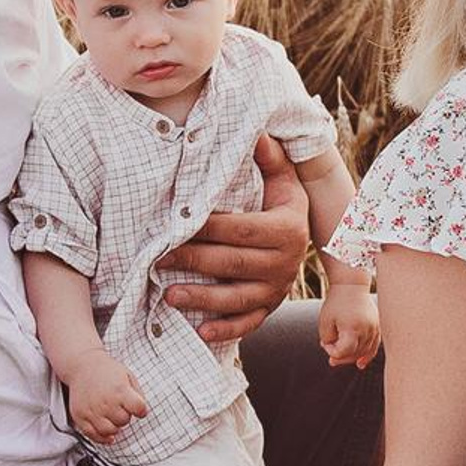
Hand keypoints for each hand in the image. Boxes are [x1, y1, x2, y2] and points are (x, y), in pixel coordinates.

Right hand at [66, 351, 149, 442]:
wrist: (83, 365)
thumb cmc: (105, 371)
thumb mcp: (128, 376)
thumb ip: (138, 395)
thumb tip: (142, 411)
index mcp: (120, 391)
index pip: (139, 409)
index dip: (141, 410)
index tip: (139, 409)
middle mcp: (105, 402)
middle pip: (124, 421)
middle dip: (125, 416)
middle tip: (120, 408)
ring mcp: (92, 411)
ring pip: (110, 431)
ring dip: (114, 427)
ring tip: (112, 416)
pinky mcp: (80, 416)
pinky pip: (93, 435)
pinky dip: (102, 438)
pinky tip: (107, 434)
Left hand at [160, 134, 306, 345]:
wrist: (308, 240)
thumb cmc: (283, 205)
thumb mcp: (285, 182)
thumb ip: (272, 159)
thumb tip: (259, 134)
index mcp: (288, 229)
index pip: (241, 229)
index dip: (207, 227)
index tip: (176, 224)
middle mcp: (285, 263)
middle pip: (233, 263)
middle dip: (193, 261)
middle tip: (157, 258)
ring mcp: (277, 290)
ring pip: (237, 298)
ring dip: (202, 298)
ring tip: (168, 294)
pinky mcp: (270, 309)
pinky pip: (248, 323)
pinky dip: (226, 330)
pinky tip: (200, 332)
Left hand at [318, 280, 379, 367]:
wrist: (351, 285)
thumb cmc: (336, 302)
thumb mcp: (325, 322)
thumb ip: (328, 341)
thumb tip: (336, 356)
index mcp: (352, 329)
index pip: (343, 352)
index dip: (331, 351)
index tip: (324, 342)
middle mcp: (366, 330)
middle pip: (354, 354)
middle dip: (340, 355)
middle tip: (329, 352)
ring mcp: (374, 329)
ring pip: (364, 352)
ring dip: (351, 356)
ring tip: (339, 357)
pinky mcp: (377, 327)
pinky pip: (374, 346)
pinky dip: (367, 355)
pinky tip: (360, 364)